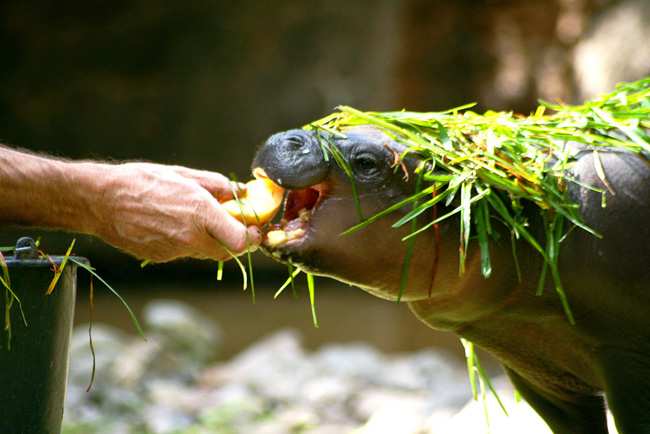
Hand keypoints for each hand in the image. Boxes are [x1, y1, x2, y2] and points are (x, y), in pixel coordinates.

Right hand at [92, 162, 260, 262]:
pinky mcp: (160, 258)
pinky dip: (186, 243)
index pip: (242, 242)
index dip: (253, 238)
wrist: (101, 200)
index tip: (253, 229)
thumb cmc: (142, 182)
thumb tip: (241, 192)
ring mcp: (175, 251)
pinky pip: (184, 253)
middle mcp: (191, 238)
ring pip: (205, 252)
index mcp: (202, 214)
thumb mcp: (185, 175)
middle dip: (234, 241)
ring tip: (192, 218)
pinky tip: (170, 225)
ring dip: (208, 240)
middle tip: (230, 225)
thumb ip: (219, 186)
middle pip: (228, 252)